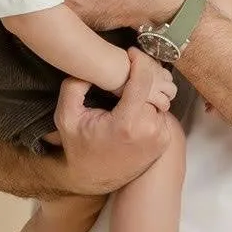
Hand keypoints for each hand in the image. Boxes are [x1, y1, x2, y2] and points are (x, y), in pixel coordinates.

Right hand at [53, 49, 174, 192]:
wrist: (94, 179)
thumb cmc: (79, 146)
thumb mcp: (66, 117)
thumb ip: (74, 86)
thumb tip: (91, 65)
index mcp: (128, 122)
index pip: (144, 79)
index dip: (139, 60)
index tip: (131, 53)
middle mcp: (150, 130)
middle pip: (153, 88)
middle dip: (141, 77)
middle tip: (127, 72)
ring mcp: (161, 137)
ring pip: (158, 99)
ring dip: (146, 93)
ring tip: (129, 92)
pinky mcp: (165, 141)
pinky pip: (161, 113)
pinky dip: (150, 107)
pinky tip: (135, 108)